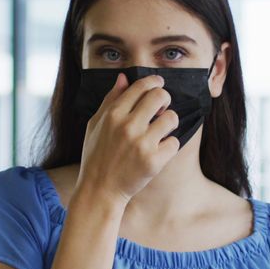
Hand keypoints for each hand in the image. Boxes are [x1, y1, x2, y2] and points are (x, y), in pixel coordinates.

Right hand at [75, 73, 180, 203]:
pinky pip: (174, 142)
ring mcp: (142, 144)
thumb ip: (110, 100)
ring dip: (169, 122)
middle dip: (165, 99)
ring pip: (172, 118)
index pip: (141, 86)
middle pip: (160, 96)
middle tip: (161, 108)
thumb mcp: (95, 125)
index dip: (154, 81)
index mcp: (113, 115)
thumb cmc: (95, 156)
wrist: (99, 190)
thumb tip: (123, 78)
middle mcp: (128, 126)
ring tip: (161, 130)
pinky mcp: (154, 161)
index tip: (159, 83)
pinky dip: (169, 145)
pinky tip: (159, 150)